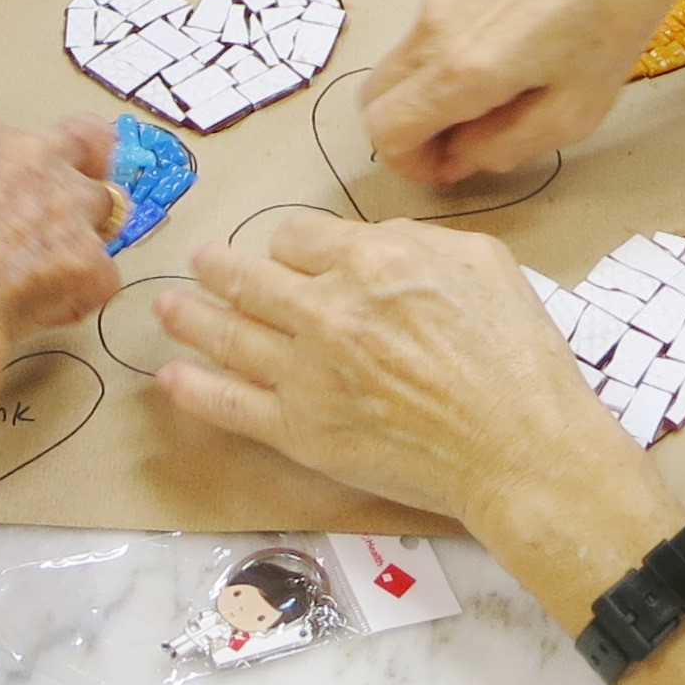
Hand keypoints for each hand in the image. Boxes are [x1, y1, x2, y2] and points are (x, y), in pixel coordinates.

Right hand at [0, 106, 123, 366]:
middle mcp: (28, 154)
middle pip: (82, 143)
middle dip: (80, 165)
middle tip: (61, 200)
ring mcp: (65, 204)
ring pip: (101, 206)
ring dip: (81, 232)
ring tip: (46, 271)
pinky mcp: (88, 259)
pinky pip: (100, 276)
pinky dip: (79, 295)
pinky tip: (43, 315)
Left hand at [156, 215, 645, 528]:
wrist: (518, 448)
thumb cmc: (515, 355)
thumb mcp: (481, 261)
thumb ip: (415, 240)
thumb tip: (370, 241)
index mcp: (371, 260)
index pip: (298, 235)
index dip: (291, 242)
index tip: (289, 253)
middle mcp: (327, 310)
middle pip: (250, 278)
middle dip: (219, 268)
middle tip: (201, 263)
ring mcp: (306, 374)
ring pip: (229, 334)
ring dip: (191, 317)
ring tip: (167, 307)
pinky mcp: (301, 431)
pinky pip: (230, 404)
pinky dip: (194, 389)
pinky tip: (170, 378)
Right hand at [360, 0, 684, 181]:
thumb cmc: (611, 26)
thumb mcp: (572, 115)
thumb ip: (502, 148)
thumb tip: (458, 154)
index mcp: (462, 69)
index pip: (387, 130)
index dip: (410, 162)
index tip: (446, 165)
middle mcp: (434, 23)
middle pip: (377, 93)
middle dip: (410, 126)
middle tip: (462, 133)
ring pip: (405, 53)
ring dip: (434, 79)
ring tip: (501, 74)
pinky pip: (430, 13)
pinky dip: (452, 36)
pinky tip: (511, 25)